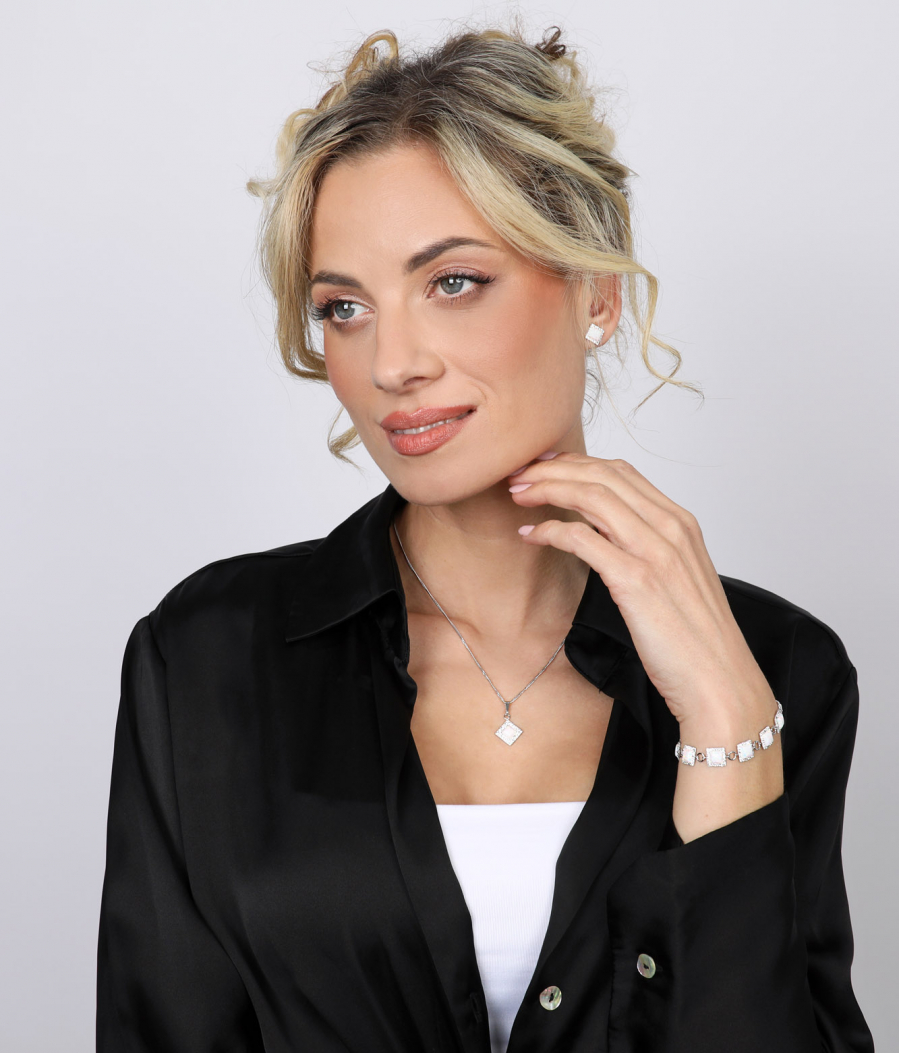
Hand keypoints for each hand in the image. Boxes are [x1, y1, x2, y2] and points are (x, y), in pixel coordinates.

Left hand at [508, 451, 774, 728]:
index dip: (578, 463)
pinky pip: (581, 538)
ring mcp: (655, 551)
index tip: (546, 467)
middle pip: (602, 475)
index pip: (622, 472)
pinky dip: (550, 530)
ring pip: (591, 496)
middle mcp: (671, 528)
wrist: (719, 681)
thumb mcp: (677, 578)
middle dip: (555, 469)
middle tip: (521, 475)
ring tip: (519, 495)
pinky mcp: (636, 579)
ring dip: (547, 489)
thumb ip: (648, 548)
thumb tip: (606, 533)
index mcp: (681, 523)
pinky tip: (531, 535)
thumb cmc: (695, 639)